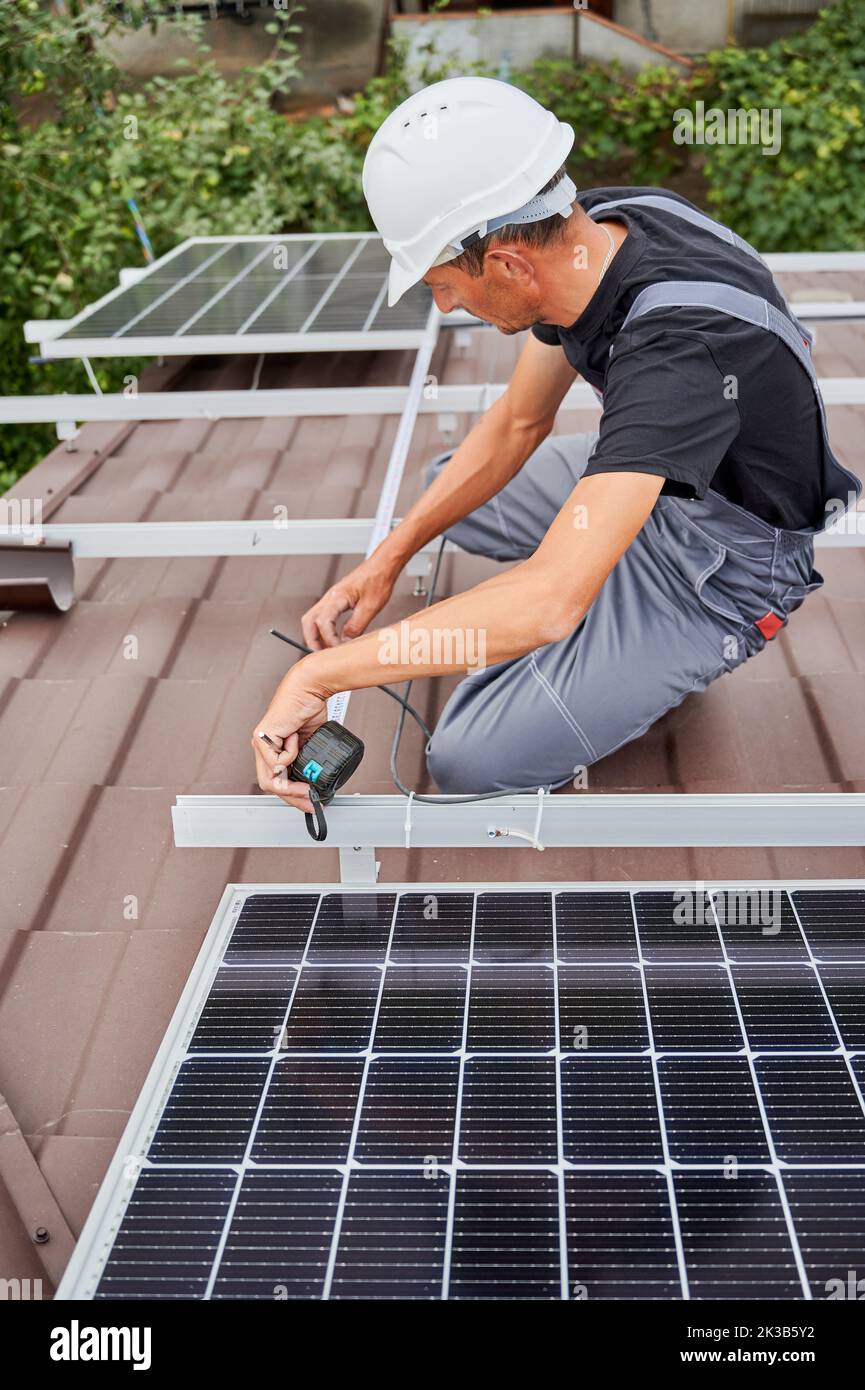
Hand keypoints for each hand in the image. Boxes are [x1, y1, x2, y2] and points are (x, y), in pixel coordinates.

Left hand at [252, 661, 329, 812]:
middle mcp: (263, 748)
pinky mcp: (263, 737)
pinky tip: (297, 739)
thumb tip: (313, 783)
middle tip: (310, 799)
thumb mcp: (310, 744)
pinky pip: (278, 760)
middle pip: (270, 785)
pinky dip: (292, 754)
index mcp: (272, 751)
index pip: (276, 782)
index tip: (310, 802)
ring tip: (307, 783)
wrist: (308, 690)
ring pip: (270, 779)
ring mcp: (261, 743)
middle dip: (292, 797)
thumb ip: (307, 762)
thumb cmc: (308, 710)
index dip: (292, 796)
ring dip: (292, 784)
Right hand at [301, 555, 396, 649]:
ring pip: (312, 618)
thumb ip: (356, 626)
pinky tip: (334, 636)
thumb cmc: (378, 579)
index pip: (323, 623)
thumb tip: (345, 642)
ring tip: (327, 648)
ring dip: (316, 635)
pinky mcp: (336, 599)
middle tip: (321, 654)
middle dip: (312, 640)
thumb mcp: (370, 607)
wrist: (383, 565)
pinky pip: (322, 616)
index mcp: (337, 598)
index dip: (329, 639)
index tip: (339, 648)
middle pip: (309, 621)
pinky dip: (323, 629)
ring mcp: (331, 598)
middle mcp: (330, 597)